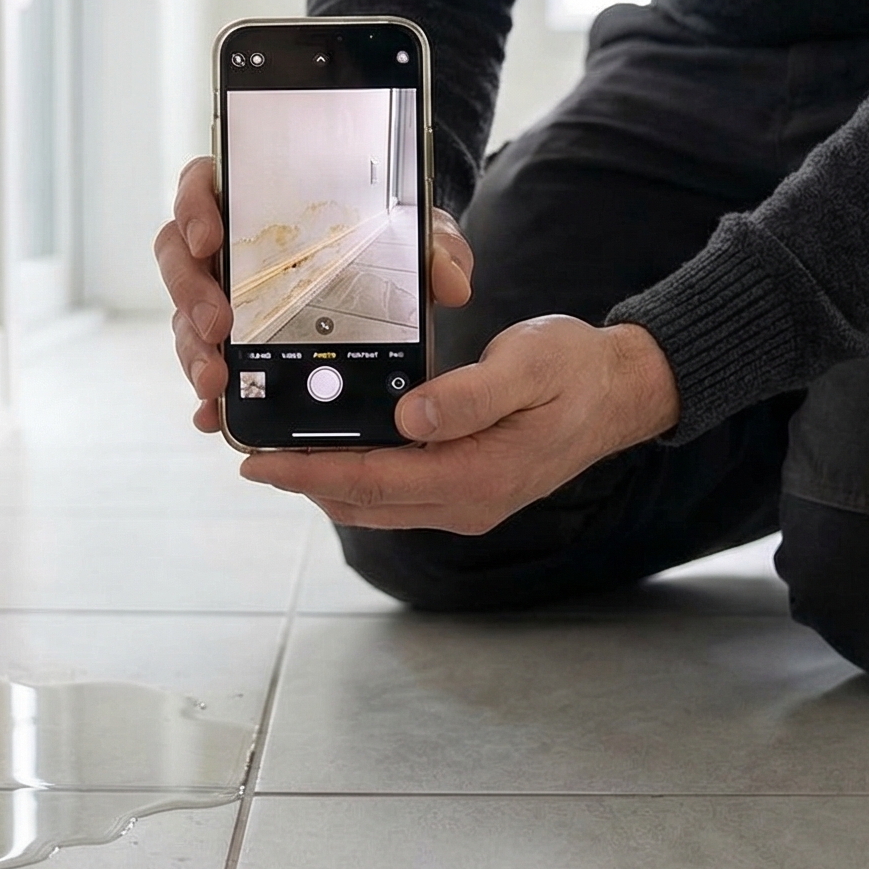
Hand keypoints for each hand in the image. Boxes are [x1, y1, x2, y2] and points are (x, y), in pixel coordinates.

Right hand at [153, 155, 473, 434]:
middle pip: (180, 257)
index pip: (203, 185)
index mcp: (253, 198)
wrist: (382, 275)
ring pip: (184, 316)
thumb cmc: (384, 240)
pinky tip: (213, 415)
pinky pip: (204, 363)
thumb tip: (452, 281)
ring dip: (193, 349)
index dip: (195, 207)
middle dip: (190, 293)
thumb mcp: (413, 233)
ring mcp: (218, 294)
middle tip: (217, 323)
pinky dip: (206, 392)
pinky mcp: (225, 342)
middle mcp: (224, 245)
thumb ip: (434, 246)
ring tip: (216, 379)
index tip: (210, 236)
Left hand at [240, 316, 680, 533]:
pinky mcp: (466, 490)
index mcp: (477, 476)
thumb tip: (410, 417)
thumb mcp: (528, 366)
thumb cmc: (576, 370)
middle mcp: (466, 502)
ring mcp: (466, 502)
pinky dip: (355, 475)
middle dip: (302, 480)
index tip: (257, 461)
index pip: (373, 480)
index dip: (309, 471)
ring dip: (324, 482)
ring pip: (375, 502)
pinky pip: (395, 492)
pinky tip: (332, 448)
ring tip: (275, 454)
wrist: (621, 392)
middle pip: (363, 500)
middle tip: (247, 455)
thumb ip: (470, 395)